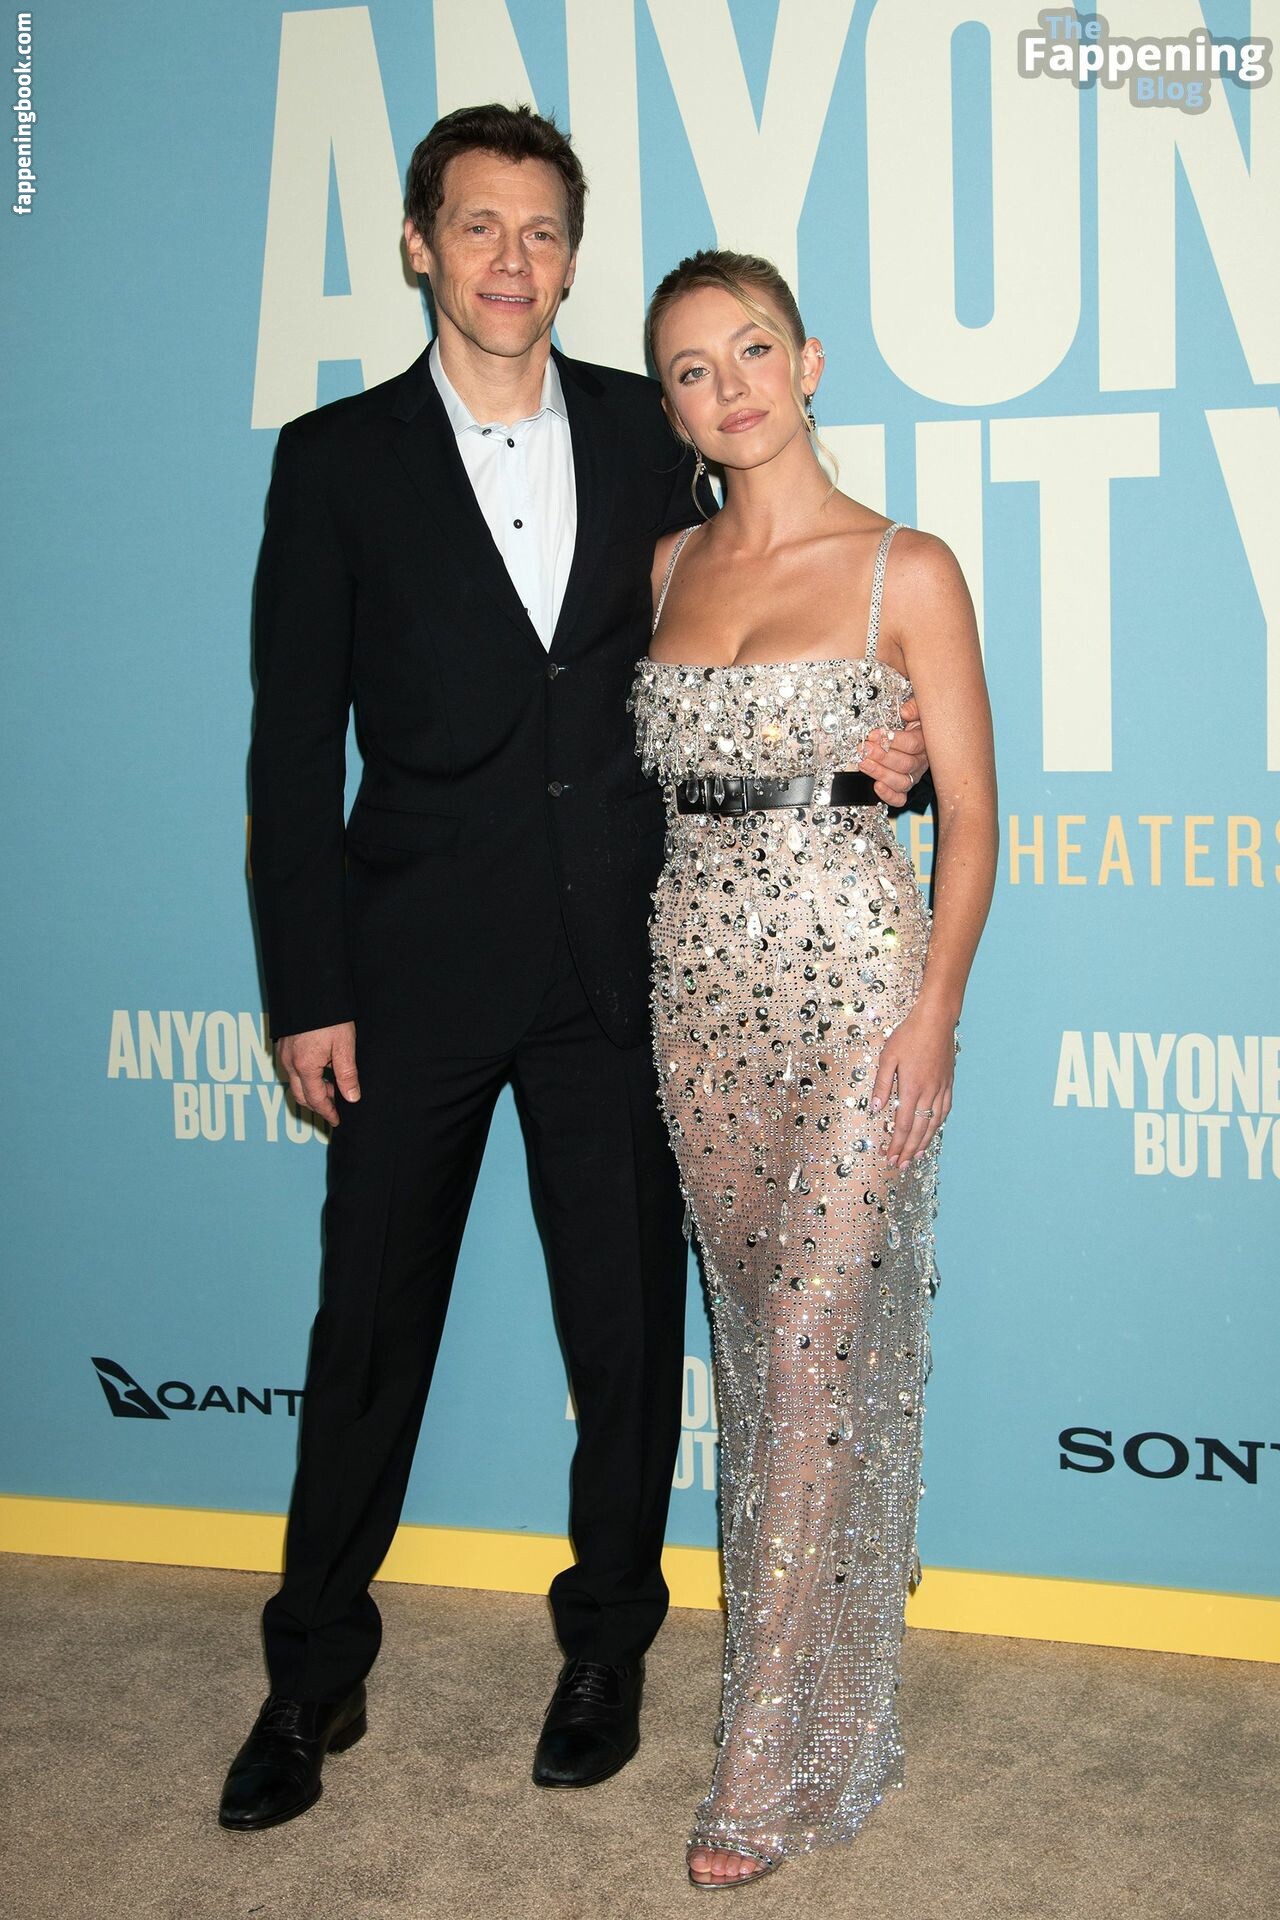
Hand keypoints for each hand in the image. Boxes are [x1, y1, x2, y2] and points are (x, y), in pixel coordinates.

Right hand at [276, 1022, 359, 1127]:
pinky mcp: (283, 1044)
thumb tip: (352, 1098)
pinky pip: (291, 1069)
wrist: (310, 989)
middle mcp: (289, 1062)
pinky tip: (320, 1069)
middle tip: (335, 1107)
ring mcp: (284, 1053)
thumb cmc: (330, 1016)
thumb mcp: (344, 1045)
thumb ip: (347, 1074)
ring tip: (332, 1086)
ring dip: (312, 1089)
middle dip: (318, 1104)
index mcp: (304, 1066)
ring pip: (295, 1082)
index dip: (327, 1112)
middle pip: (301, 1095)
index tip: (337, 1120)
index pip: (315, 1099)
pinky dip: (304, 1077)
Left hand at [859, 695, 928, 806]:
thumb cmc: (916, 720)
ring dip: (880, 773)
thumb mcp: (919, 706)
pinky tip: (877, 786)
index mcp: (926, 741)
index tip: (875, 734)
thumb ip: (914, 706)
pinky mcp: (904, 786)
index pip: (913, 744)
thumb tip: (905, 712)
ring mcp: (913, 775)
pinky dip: (889, 795)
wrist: (919, 734)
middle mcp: (921, 761)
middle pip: (905, 764)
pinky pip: (900, 798)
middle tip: (865, 749)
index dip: (893, 740)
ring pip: (902, 781)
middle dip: (882, 756)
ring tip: (864, 763)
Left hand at [870, 1004, 954, 1167]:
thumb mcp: (888, 1057)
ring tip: (916, 1156)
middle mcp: (929, 1092)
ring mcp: (941, 1088)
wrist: (936, 1020)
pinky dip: (938, 1124)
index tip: (890, 1157)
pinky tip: (933, 1130)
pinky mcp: (948, 1082)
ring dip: (925, 1142)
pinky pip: (945, 1109)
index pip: (903, 1125)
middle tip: (900, 1165)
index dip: (897, 1144)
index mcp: (912, 1088)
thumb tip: (876, 1109)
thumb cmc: (909, 1035)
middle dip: (909, 1150)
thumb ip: (882, 1085)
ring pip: (934, 1123)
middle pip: (919, 1129)